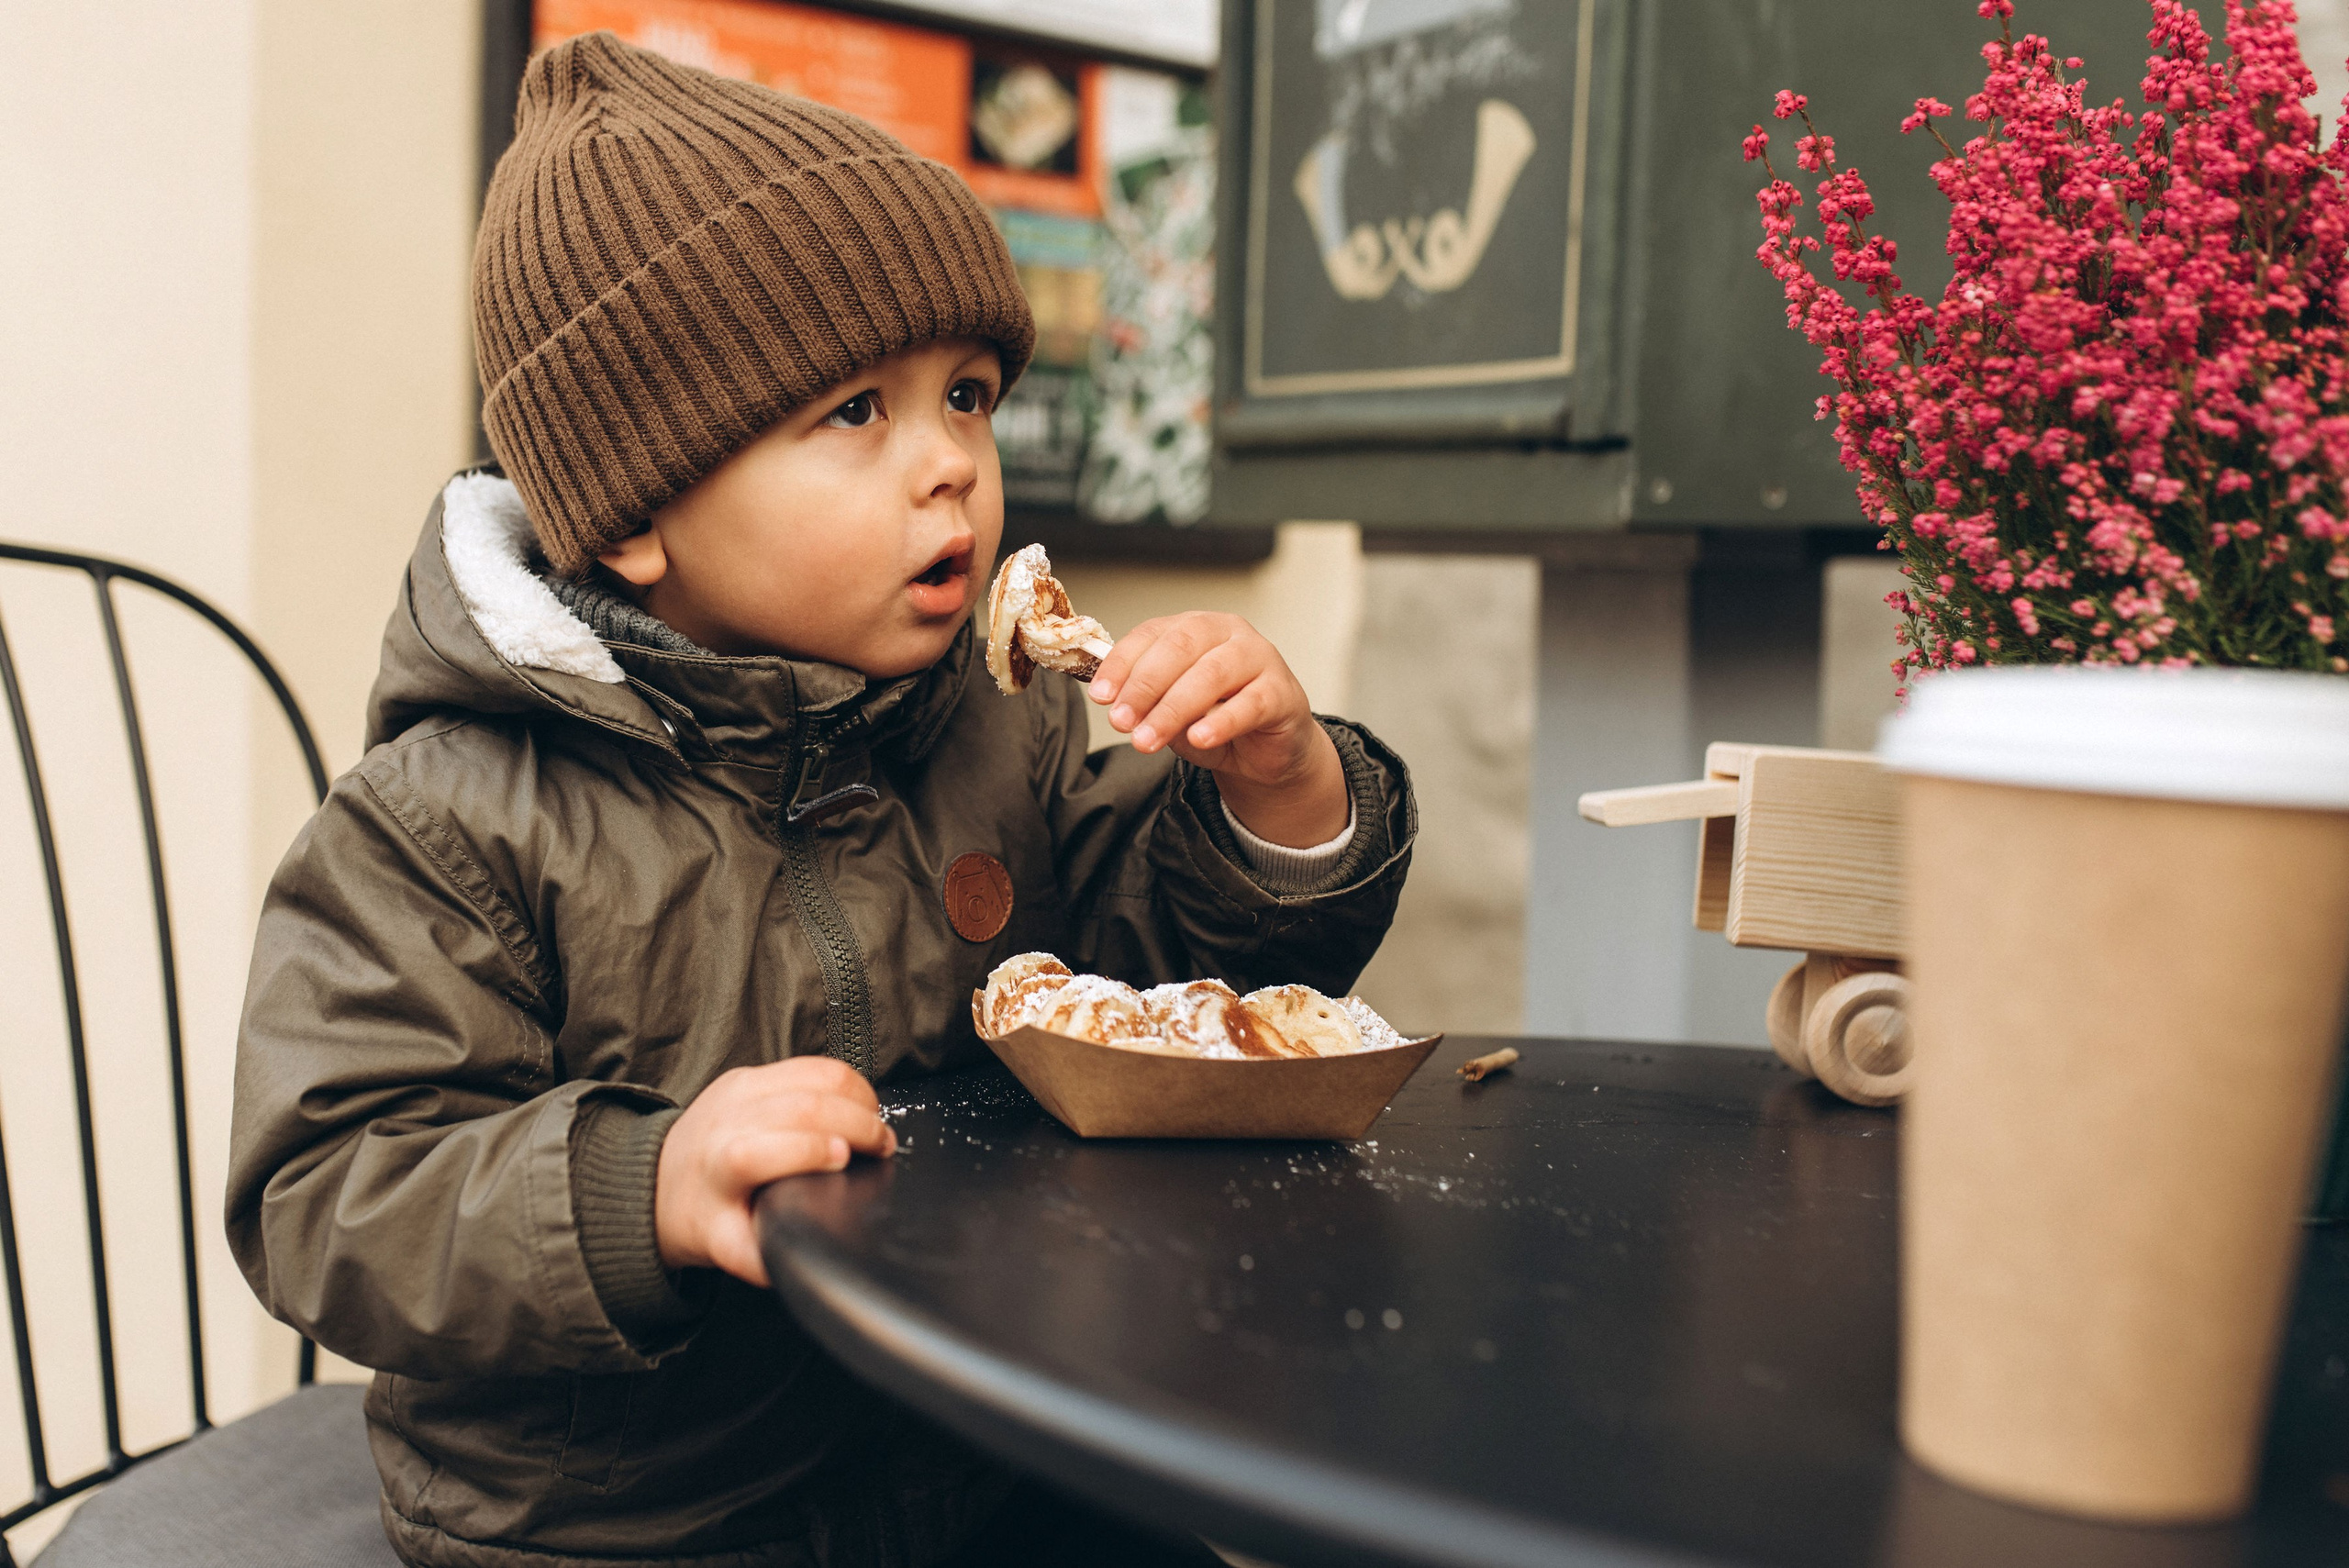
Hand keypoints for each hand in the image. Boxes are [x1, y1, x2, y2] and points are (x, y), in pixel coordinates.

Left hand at [654, 1056, 894, 1286]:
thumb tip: (807, 1264)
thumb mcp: (726, 1247)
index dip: (810, 1150)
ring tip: (877, 1123)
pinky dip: (845, 1081)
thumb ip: (762, 1256)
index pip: (764, 1149)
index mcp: (721, 1165)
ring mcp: (738, 1089)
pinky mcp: (749, 1073)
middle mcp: (727, 1118)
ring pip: (813, 1074)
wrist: (660, 1181)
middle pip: (802, 1105)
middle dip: (856, 1122)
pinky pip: (810, 1064)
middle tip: (884, 1145)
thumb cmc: (702, 1216)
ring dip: (858, 1096)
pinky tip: (858, 1103)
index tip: (846, 1160)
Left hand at [1089, 612, 1348, 848]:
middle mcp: (1228, 633)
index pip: (1152, 634)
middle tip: (1122, 721)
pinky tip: (1199, 738)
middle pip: (1180, 648)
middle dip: (1144, 687)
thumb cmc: (1218, 719)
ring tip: (1148, 739)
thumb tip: (1117, 707)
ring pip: (1211, 674)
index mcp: (1195, 628)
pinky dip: (1220, 722)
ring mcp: (1259, 658)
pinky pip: (1250, 704)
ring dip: (1173, 709)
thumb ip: (1150, 704)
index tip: (1100, 696)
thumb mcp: (1172, 710)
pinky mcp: (1282, 692)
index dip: (1122, 664)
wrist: (1268, 751)